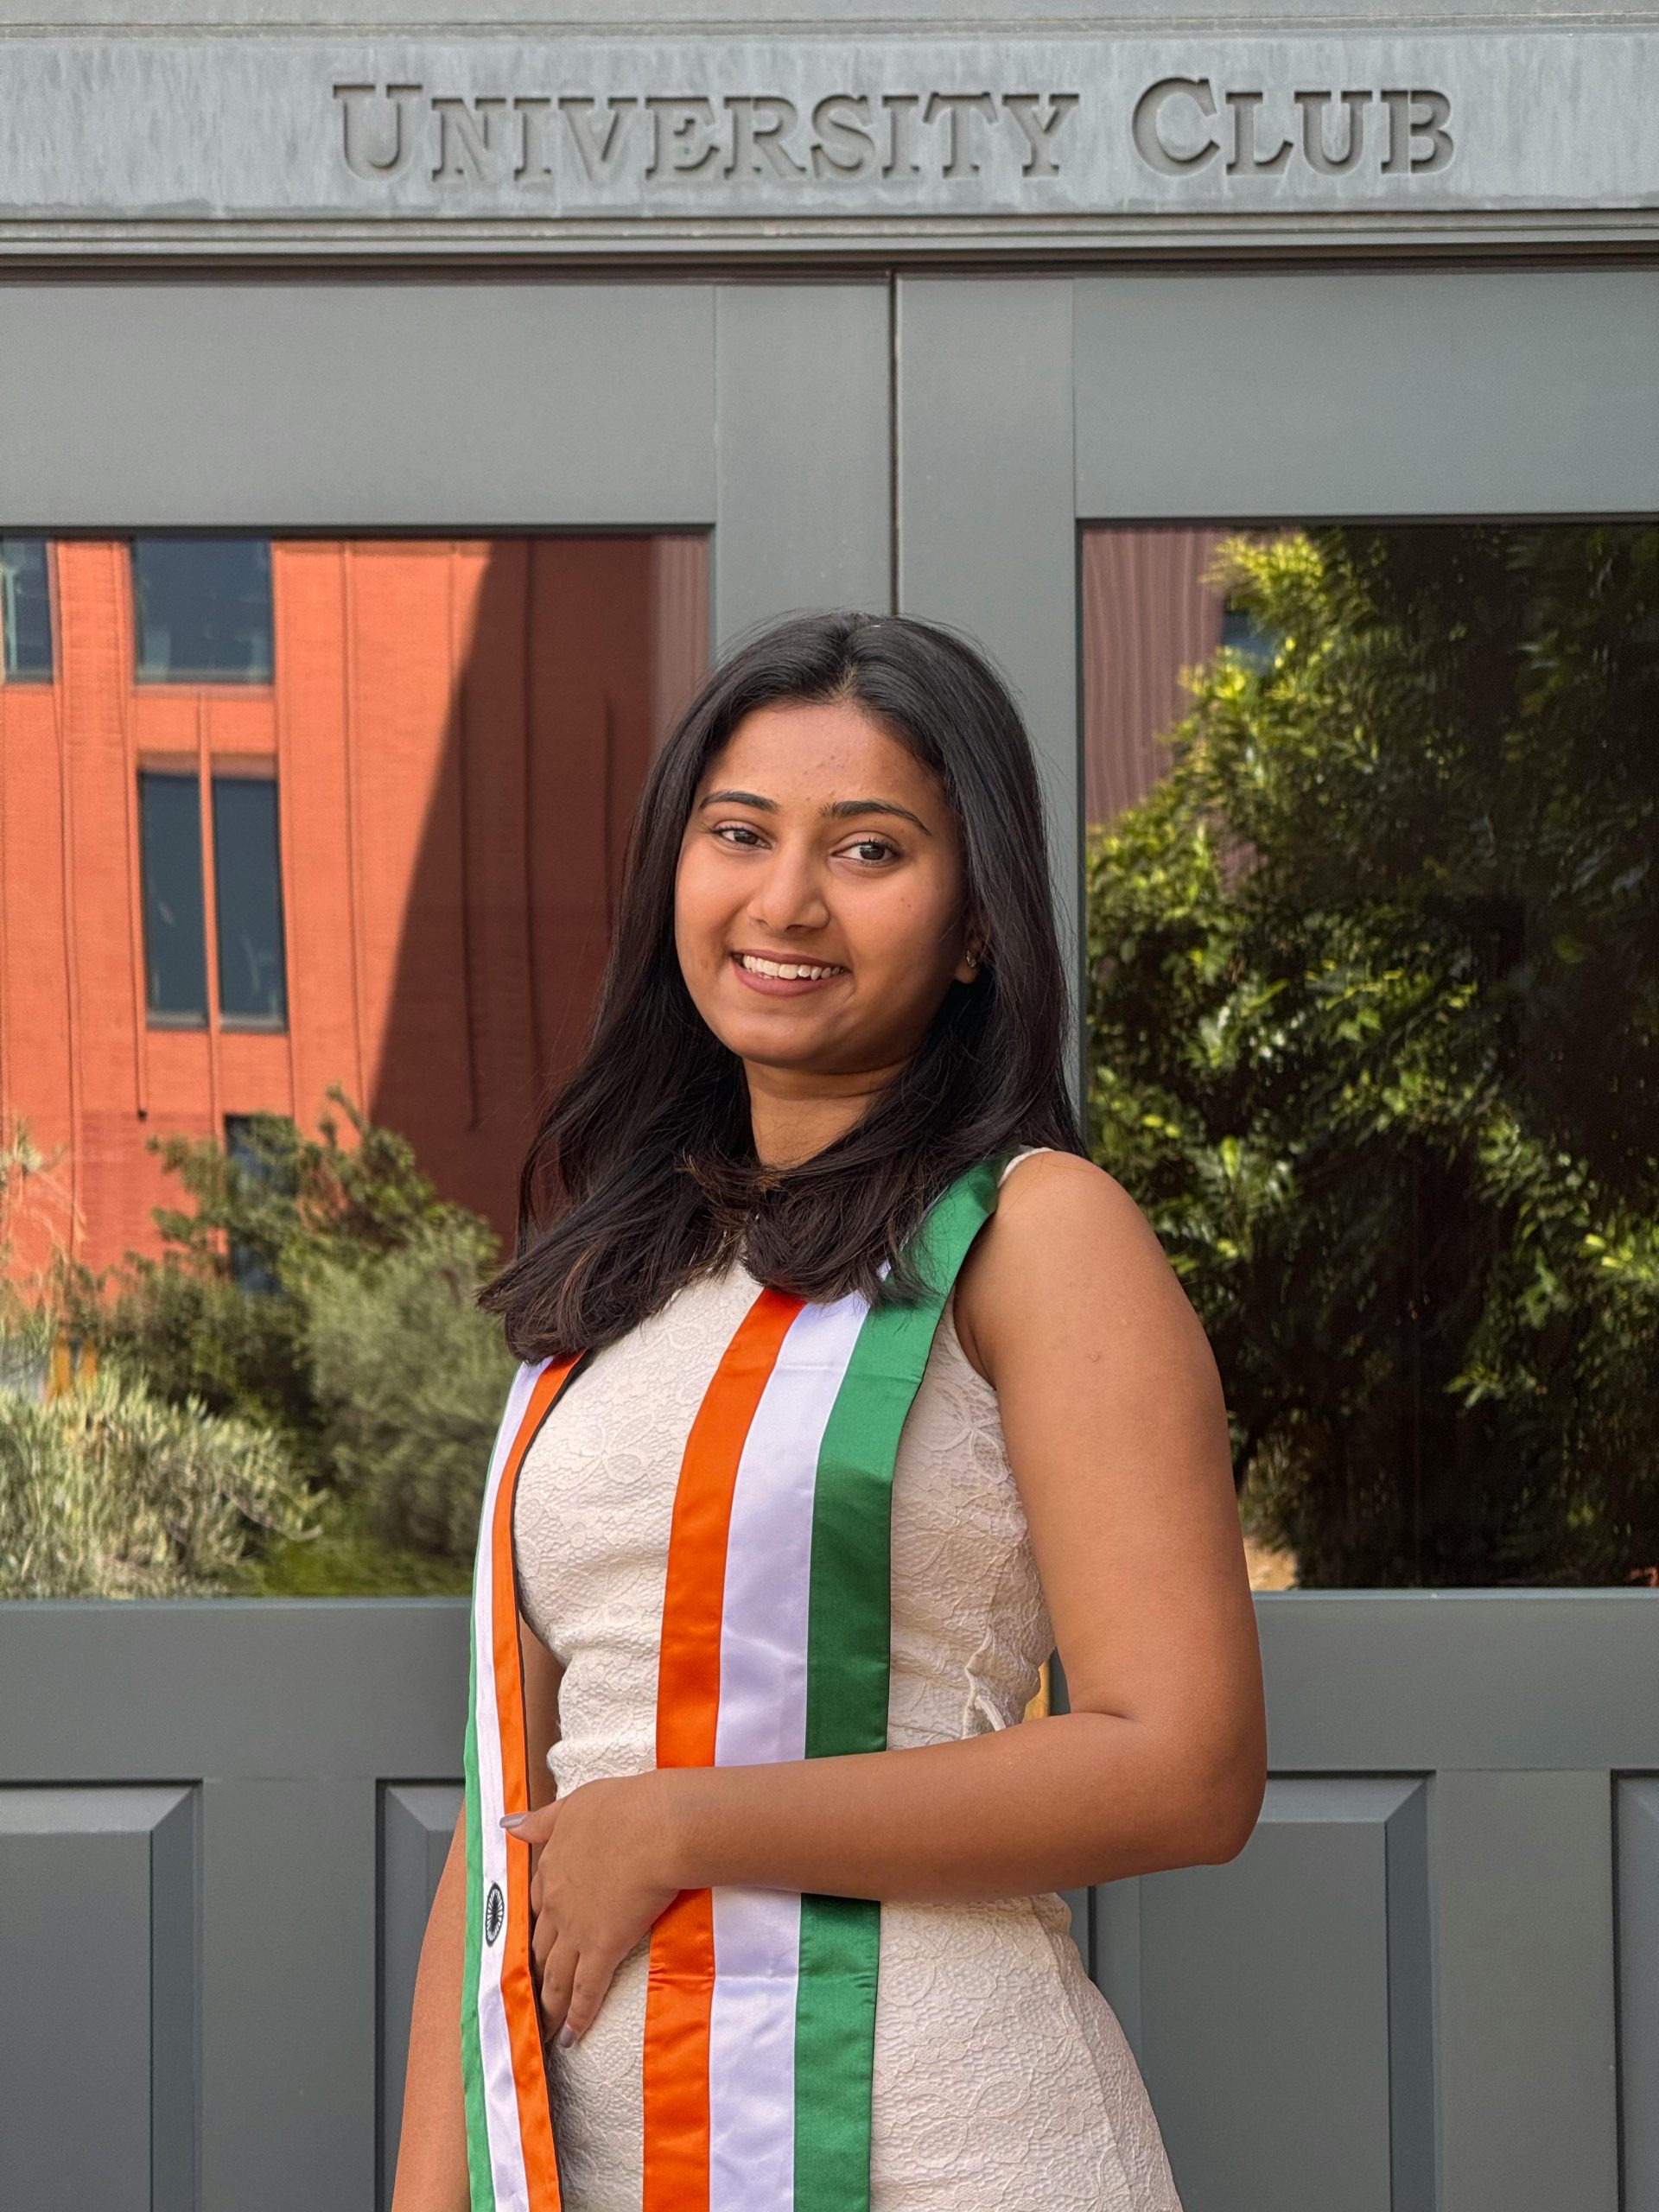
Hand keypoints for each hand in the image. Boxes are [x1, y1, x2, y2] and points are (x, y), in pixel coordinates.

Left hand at [504, 1771, 688, 2047]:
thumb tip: (507, 1826)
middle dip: (535, 1969)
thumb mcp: (576, 1804)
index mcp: (553, 1865)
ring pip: (556, 1974)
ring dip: (549, 2002)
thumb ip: (542, 1820)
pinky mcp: (603, 1950)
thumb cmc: (625, 1808)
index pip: (538, 1901)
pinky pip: (586, 1991)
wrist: (655, 1827)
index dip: (539, 1920)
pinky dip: (577, 2016)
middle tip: (532, 1989)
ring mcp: (577, 1930)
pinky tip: (572, 2035)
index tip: (538, 1935)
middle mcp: (558, 1902)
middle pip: (541, 1944)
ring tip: (545, 2023)